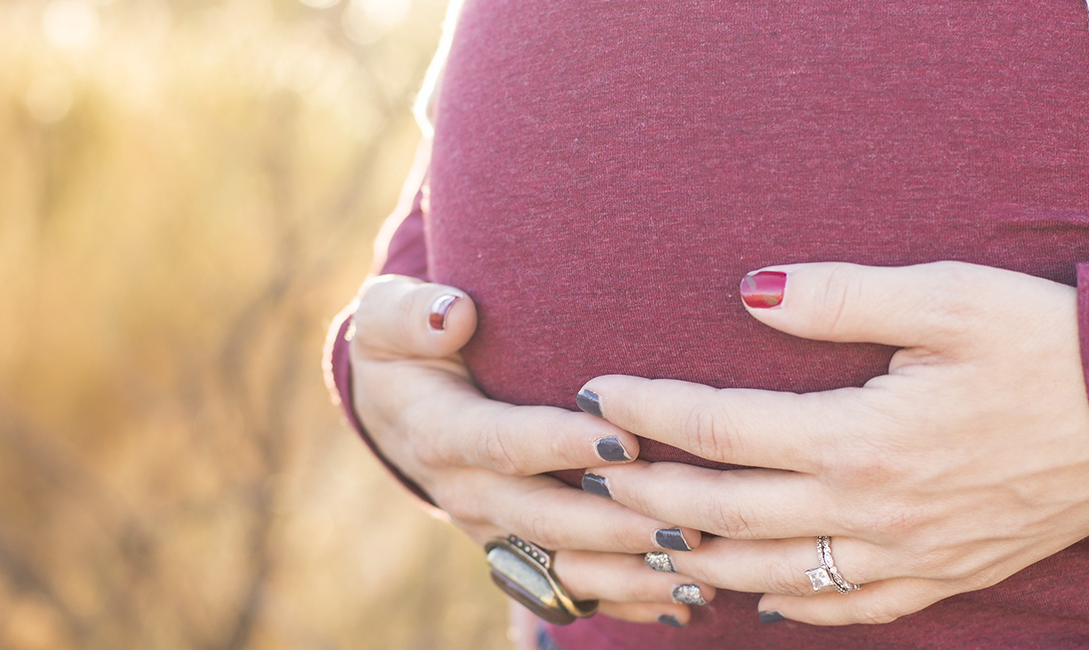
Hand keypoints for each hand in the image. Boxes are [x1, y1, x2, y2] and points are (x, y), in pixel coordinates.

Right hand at [348, 274, 716, 624]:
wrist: (395, 411)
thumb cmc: (407, 349)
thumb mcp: (390, 318)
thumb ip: (411, 314)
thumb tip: (452, 313)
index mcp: (440, 434)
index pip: (503, 442)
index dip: (559, 443)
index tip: (622, 437)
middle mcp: (467, 492)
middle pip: (544, 516)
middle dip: (615, 524)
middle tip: (686, 520)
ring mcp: (495, 530)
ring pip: (563, 565)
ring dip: (630, 572)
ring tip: (699, 570)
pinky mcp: (518, 553)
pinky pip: (571, 589)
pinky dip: (627, 599)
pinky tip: (684, 600)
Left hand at [578, 262, 1088, 624]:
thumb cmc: (1049, 344)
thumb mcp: (946, 296)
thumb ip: (838, 298)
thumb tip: (749, 291)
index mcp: (861, 438)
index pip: (720, 430)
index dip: (647, 412)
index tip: (596, 391)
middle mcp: (872, 511)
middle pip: (724, 515)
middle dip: (642, 494)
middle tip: (584, 475)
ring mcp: (908, 556)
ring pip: (771, 577)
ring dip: (696, 560)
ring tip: (637, 541)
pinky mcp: (946, 576)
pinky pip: (849, 611)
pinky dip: (790, 609)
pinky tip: (754, 599)